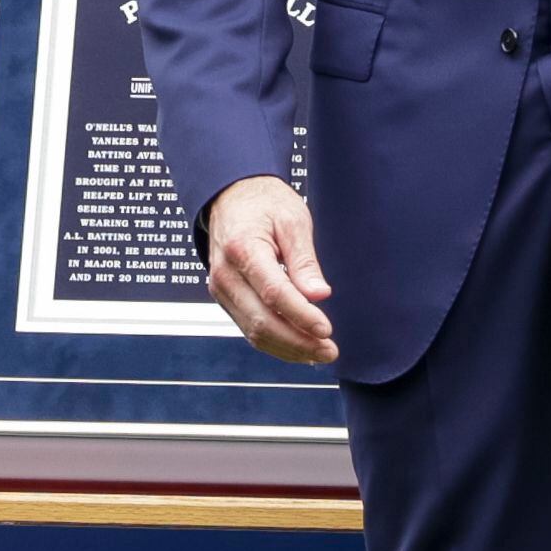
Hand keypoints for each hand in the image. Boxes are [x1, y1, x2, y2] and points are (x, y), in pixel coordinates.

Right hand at [202, 175, 334, 365]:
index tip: (326, 329)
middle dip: (298, 342)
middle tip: (330, 350)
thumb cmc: (264, 204)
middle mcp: (225, 274)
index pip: (274, 293)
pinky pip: (249, 328)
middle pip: (261, 321)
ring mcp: (221, 289)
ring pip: (253, 332)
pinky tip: (299, 346)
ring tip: (319, 353)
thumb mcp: (293, 221)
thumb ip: (304, 261)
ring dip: (288, 348)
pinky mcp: (225, 299)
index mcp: (242, 248)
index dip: (301, 316)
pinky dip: (275, 342)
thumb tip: (319, 295)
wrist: (231, 197)